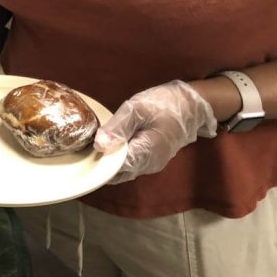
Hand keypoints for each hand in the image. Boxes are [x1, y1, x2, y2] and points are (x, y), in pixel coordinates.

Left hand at [95, 80, 217, 183]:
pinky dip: (121, 157)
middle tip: (85, 149)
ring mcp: (154, 163)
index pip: (116, 169)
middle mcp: (150, 164)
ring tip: (95, 146)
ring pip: (127, 169)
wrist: (192, 105)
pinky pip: (134, 163)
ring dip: (112, 161)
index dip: (99, 163)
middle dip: (103, 164)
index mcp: (145, 153)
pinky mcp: (155, 158)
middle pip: (120, 172)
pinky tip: (112, 145)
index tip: (84, 153)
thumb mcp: (137, 109)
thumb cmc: (164, 104)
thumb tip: (99, 146)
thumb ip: (117, 128)